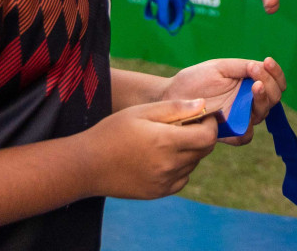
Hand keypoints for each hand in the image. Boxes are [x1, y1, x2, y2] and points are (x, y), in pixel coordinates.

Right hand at [81, 100, 219, 199]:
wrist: (86, 166)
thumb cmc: (113, 132)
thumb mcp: (142, 111)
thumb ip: (175, 108)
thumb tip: (203, 104)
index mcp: (166, 142)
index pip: (208, 136)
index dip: (210, 124)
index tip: (202, 116)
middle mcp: (169, 165)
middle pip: (204, 151)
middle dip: (202, 136)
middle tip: (185, 126)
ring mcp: (164, 181)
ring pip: (193, 164)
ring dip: (190, 151)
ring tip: (169, 141)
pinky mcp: (158, 192)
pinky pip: (182, 179)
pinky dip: (181, 167)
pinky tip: (163, 157)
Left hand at [161, 57, 287, 145]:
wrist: (172, 96)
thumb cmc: (195, 80)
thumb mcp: (220, 67)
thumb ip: (241, 66)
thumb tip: (262, 66)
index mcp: (249, 85)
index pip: (274, 82)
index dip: (276, 73)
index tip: (267, 61)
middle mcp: (249, 103)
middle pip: (274, 97)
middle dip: (270, 82)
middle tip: (257, 71)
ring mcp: (240, 118)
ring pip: (263, 114)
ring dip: (263, 98)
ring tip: (255, 85)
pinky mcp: (228, 133)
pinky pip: (245, 136)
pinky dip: (248, 127)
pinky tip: (243, 113)